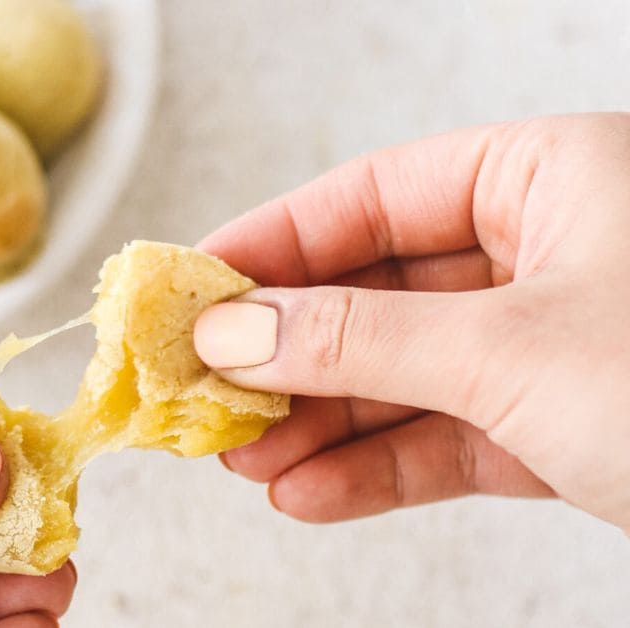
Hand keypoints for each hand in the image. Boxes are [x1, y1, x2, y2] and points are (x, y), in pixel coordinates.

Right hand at [193, 113, 629, 532]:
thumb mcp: (512, 352)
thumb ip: (361, 340)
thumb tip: (235, 334)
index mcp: (553, 177)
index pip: (377, 196)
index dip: (276, 244)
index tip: (197, 288)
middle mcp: (551, 250)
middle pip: (379, 294)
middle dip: (292, 357)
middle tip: (207, 388)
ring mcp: (555, 342)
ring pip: (406, 375)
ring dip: (319, 424)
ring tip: (243, 457)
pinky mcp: (564, 425)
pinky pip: (449, 436)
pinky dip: (377, 467)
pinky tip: (310, 491)